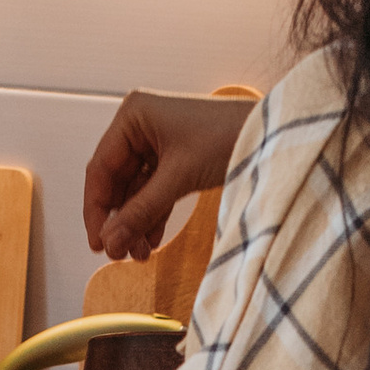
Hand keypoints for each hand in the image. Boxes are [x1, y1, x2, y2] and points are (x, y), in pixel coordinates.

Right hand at [82, 87, 252, 261]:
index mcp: (133, 116)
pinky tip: (152, 241)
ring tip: (138, 253)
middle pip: (116, 182)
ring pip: (135, 191)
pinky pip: (154, 191)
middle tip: (118, 252)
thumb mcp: (178, 177)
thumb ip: (141, 211)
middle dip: (119, 220)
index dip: (96, 210)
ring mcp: (158, 142)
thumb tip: (110, 241)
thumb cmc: (229, 135)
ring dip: (135, 222)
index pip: (100, 169)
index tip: (97, 242)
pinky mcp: (175, 158)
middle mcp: (141, 126)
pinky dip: (152, 216)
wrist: (273, 135)